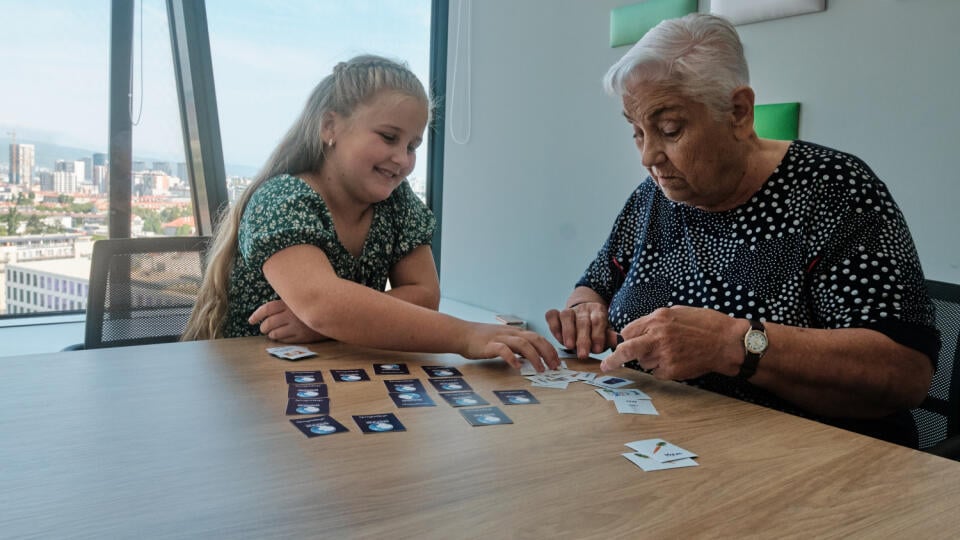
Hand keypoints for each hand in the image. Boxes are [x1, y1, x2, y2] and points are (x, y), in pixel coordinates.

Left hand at [248, 299, 328, 343]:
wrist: (335, 313)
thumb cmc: (315, 305)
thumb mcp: (300, 299)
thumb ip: (286, 303)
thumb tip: (269, 311)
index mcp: (289, 303)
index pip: (267, 309)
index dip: (256, 315)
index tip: (251, 320)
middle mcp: (291, 315)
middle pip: (269, 323)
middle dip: (264, 327)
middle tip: (264, 329)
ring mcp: (297, 327)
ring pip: (275, 334)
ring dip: (271, 335)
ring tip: (272, 334)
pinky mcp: (303, 336)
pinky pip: (285, 341)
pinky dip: (280, 340)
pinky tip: (282, 338)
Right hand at [460, 323, 560, 371]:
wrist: (462, 334)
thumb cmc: (482, 339)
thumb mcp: (503, 339)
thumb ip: (516, 347)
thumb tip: (531, 357)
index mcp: (515, 332)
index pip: (538, 338)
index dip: (549, 349)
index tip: (556, 361)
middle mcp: (510, 333)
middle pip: (535, 339)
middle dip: (547, 352)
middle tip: (554, 366)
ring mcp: (500, 338)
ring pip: (523, 344)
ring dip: (535, 357)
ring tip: (541, 369)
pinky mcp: (489, 345)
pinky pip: (503, 350)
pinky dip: (512, 358)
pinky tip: (517, 367)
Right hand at [545, 302, 618, 358]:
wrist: (583, 318)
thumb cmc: (595, 331)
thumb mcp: (605, 333)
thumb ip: (610, 337)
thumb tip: (620, 342)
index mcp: (598, 311)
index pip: (598, 321)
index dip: (597, 335)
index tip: (597, 350)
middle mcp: (583, 308)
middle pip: (582, 321)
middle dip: (582, 339)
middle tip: (583, 354)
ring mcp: (569, 310)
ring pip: (566, 315)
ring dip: (568, 332)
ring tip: (569, 346)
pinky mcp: (556, 313)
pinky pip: (551, 315)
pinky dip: (553, 325)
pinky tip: (557, 338)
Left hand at [600, 306, 743, 379]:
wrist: (727, 343)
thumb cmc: (705, 324)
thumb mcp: (677, 312)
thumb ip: (655, 321)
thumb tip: (637, 330)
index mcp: (658, 319)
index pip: (628, 331)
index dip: (626, 337)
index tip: (620, 344)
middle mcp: (658, 336)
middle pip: (627, 349)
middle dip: (613, 359)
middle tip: (605, 366)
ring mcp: (664, 355)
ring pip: (644, 362)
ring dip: (650, 359)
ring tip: (672, 351)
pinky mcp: (671, 370)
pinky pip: (657, 372)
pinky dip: (662, 368)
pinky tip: (678, 360)